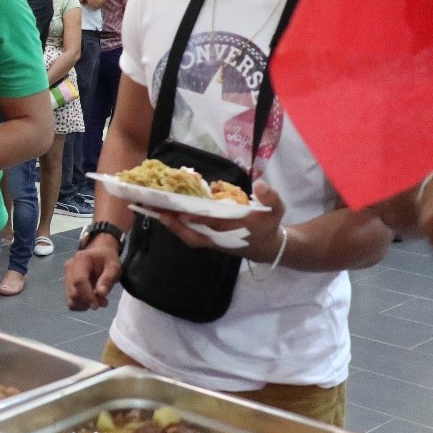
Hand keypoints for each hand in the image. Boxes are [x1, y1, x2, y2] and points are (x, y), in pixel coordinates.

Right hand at [64, 237, 122, 310]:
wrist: (99, 253)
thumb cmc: (107, 259)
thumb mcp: (114, 266)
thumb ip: (108, 278)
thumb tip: (100, 293)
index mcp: (80, 259)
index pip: (79, 281)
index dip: (87, 295)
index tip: (97, 306)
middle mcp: (69, 267)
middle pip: (73, 292)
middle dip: (88, 302)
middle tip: (104, 302)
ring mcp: (66, 276)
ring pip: (70, 299)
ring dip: (84, 305)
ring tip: (99, 301)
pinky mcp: (67, 284)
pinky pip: (70, 300)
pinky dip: (81, 305)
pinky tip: (91, 300)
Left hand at [154, 181, 286, 261]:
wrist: (267, 248)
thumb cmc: (269, 225)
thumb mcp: (276, 210)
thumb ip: (271, 197)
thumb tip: (259, 184)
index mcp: (234, 230)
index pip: (214, 225)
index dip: (198, 220)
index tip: (183, 213)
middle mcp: (219, 238)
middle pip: (193, 236)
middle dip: (175, 226)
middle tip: (159, 212)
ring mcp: (212, 241)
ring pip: (188, 236)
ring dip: (172, 226)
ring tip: (155, 211)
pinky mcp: (208, 240)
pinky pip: (190, 235)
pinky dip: (177, 226)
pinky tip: (165, 213)